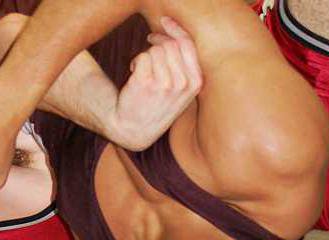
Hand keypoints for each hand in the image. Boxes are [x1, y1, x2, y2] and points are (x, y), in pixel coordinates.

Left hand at [110, 16, 201, 150]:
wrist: (133, 129)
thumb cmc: (155, 106)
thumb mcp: (180, 92)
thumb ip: (185, 67)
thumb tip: (176, 36)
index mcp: (195, 83)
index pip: (188, 45)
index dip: (175, 30)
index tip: (164, 21)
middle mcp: (183, 83)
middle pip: (170, 45)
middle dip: (157, 42)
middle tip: (148, 49)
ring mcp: (165, 84)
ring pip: (156, 50)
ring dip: (146, 56)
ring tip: (143, 72)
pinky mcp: (146, 83)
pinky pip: (142, 56)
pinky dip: (135, 62)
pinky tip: (135, 75)